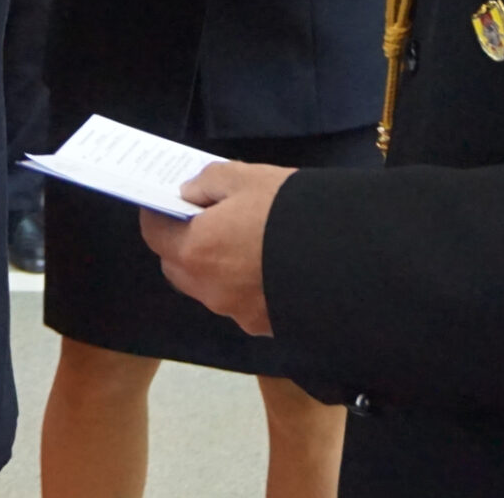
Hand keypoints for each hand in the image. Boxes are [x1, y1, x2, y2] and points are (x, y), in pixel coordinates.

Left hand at [139, 159, 293, 336]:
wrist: (347, 258)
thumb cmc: (289, 211)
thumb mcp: (246, 177)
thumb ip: (208, 182)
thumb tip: (189, 194)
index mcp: (195, 251)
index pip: (155, 234)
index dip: (158, 214)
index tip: (169, 200)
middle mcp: (210, 289)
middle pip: (178, 266)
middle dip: (183, 243)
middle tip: (205, 218)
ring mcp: (237, 312)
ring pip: (210, 287)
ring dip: (214, 266)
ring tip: (244, 241)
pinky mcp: (266, 326)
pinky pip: (240, 302)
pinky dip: (244, 285)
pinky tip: (268, 265)